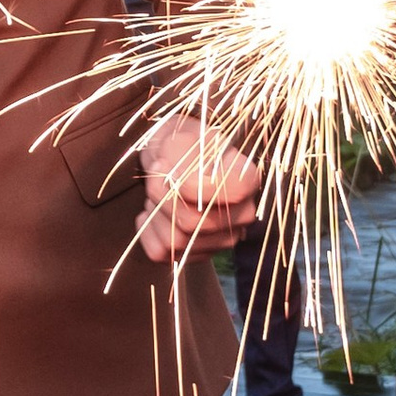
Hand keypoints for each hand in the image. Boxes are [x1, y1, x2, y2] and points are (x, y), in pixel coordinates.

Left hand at [136, 114, 259, 262]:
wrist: (174, 161)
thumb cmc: (181, 148)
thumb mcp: (181, 139)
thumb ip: (179, 156)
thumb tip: (177, 183)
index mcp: (248, 180)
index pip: (232, 193)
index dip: (194, 187)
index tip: (171, 171)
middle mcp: (242, 215)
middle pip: (195, 222)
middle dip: (163, 198)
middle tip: (155, 176)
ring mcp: (222, 240)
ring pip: (177, 241)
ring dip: (155, 213)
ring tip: (158, 193)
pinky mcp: (197, 255)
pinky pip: (161, 252)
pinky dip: (147, 229)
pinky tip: (155, 212)